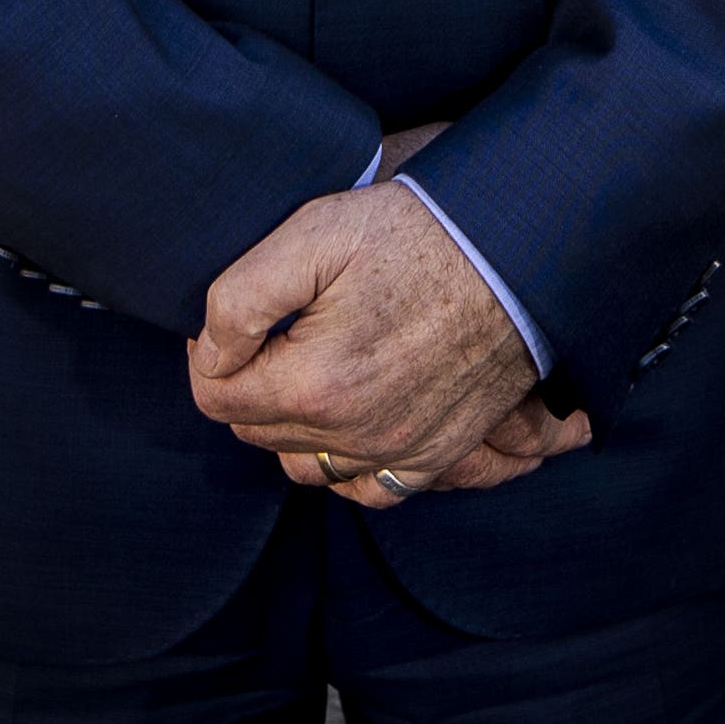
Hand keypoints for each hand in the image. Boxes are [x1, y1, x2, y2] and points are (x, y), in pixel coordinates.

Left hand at [187, 184, 583, 505]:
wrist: (516, 249)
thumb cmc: (414, 234)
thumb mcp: (313, 234)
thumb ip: (238, 298)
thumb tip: (208, 350)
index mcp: (314, 384)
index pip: (214, 397)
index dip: (210, 354)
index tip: (234, 320)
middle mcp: (355, 435)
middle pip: (256, 431)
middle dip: (250, 383)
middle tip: (276, 329)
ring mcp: (398, 452)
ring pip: (304, 464)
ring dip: (292, 424)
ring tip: (310, 364)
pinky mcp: (436, 455)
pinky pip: (367, 489)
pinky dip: (346, 463)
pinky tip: (348, 416)